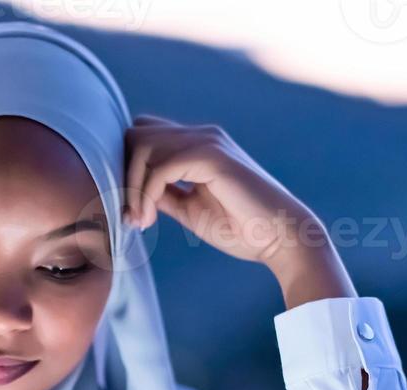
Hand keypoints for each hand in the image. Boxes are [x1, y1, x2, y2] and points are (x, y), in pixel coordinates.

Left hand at [123, 114, 353, 306]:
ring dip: (133, 185)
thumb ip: (163, 194)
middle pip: (136, 133)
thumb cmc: (243, 229)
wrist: (282, 238)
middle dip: (124, 173)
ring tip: (140, 221)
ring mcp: (208, 141)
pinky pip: (161, 166)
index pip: (145, 136)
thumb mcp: (190, 209)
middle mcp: (202, 135)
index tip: (133, 212)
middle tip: (132, 216)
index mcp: (198, 145)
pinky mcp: (212, 156)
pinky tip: (150, 218)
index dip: (129, 168)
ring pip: (143, 144)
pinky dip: (147, 193)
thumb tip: (133, 192)